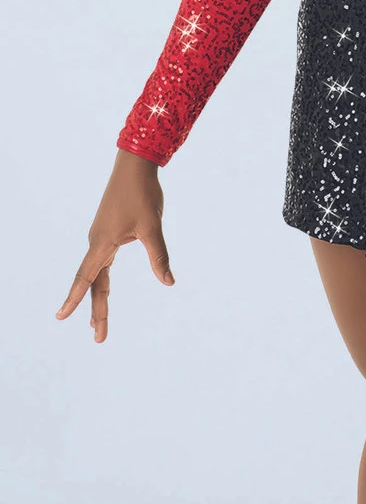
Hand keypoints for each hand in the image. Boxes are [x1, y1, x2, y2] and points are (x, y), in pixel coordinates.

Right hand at [55, 148, 175, 341]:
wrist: (135, 166)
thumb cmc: (142, 193)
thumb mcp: (152, 227)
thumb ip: (159, 256)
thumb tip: (169, 282)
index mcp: (103, 243)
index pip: (86, 279)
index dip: (74, 300)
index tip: (60, 317)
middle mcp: (97, 242)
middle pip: (92, 283)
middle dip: (95, 310)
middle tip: (99, 337)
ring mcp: (101, 236)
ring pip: (96, 274)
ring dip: (97, 297)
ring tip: (96, 321)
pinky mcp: (107, 231)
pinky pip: (101, 262)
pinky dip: (101, 280)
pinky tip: (102, 286)